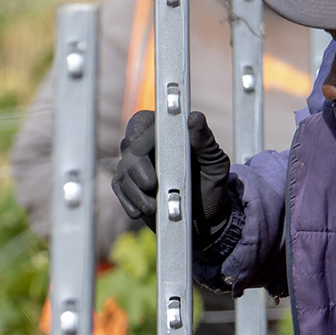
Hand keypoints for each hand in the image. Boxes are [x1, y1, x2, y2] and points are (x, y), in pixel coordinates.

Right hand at [111, 110, 238, 251]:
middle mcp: (146, 148)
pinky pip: (120, 191)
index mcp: (165, 133)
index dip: (137, 130)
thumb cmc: (211, 182)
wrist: (206, 216)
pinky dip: (129, 202)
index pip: (142, 122)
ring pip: (123, 172)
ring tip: (153, 206)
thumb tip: (195, 118)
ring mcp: (136, 169)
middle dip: (137, 168)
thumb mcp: (215, 162)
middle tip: (151, 184)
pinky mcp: (130, 189)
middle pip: (129, 149)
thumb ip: (205, 141)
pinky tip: (139, 212)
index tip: (140, 144)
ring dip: (136, 190)